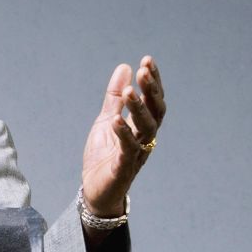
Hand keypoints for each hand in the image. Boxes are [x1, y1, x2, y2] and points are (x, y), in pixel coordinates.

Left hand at [81, 55, 165, 217]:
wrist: (96, 191)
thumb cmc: (105, 156)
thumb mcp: (106, 120)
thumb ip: (114, 98)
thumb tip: (125, 67)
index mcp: (142, 126)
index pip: (153, 100)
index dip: (153, 82)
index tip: (148, 61)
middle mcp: (145, 139)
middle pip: (155, 112)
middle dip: (151, 90)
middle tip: (144, 70)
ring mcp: (137, 153)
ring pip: (145, 129)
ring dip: (138, 109)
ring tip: (129, 91)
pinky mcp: (124, 168)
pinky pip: (128, 149)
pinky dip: (123, 133)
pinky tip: (116, 119)